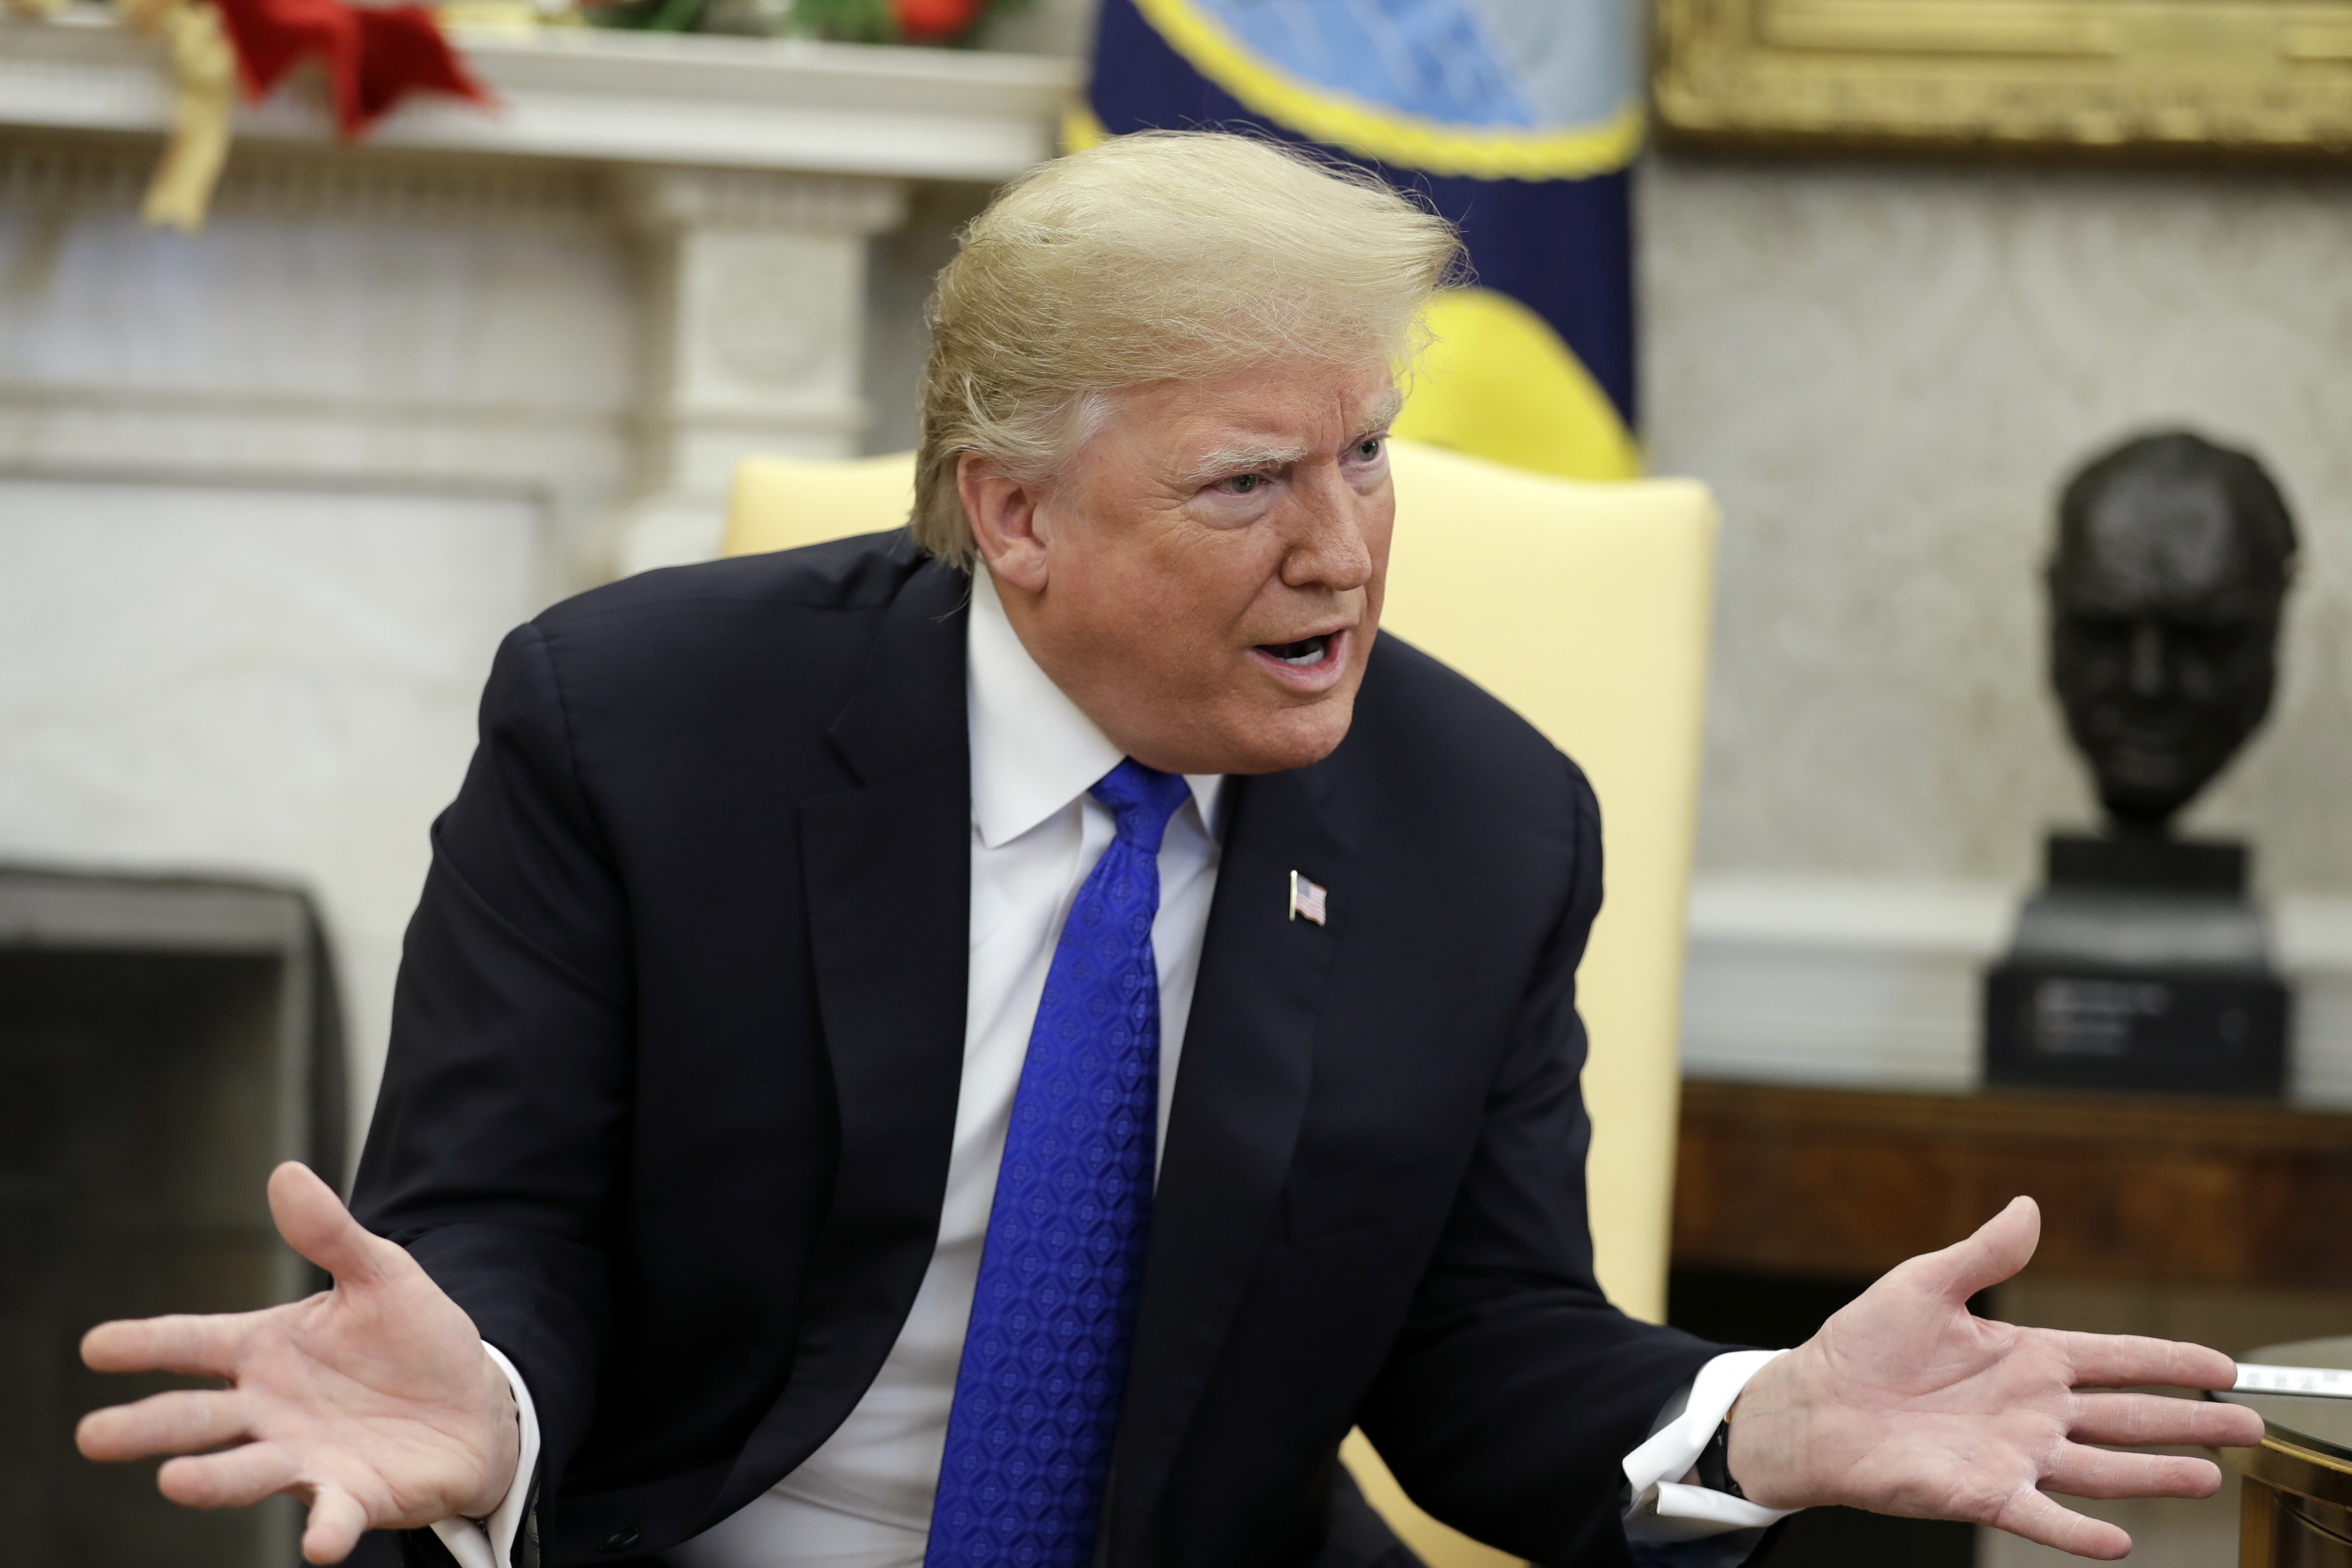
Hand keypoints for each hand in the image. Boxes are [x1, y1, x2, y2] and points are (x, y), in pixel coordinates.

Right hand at [76, 1162, 520, 1563]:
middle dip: (147, 1426)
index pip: (193, 1343)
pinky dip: (325, 1529)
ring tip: (174, 1480)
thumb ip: (331, 1234)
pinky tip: (319, 1542)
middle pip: (197, 1416)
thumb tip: (285, 1174)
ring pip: (245, 1472)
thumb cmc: (415, 1340)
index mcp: (266, 1350)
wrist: (475, 1403)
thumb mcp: (381, 1275)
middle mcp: (270, 1410)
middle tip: (94, 1435)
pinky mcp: (353, 1495)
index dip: (146, 1343)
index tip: (95, 1346)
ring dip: (211, 1480)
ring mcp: (305, 1456)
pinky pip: (332, 1515)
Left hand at [1724, 1196, 2264, 1559]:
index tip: (2224, 1367)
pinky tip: (2122, 1542)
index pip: (2116, 1356)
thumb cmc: (1863, 1345)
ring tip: (2210, 1476)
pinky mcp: (1984, 1492)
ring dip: (2156, 1475)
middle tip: (2250, 1426)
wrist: (1813, 1405)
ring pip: (2104, 1469)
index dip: (2171, 1361)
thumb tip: (2028, 1205)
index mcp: (2026, 1357)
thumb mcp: (1925, 1283)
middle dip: (2191, 1422)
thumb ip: (1985, 1254)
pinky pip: (2044, 1516)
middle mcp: (2032, 1410)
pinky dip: (2082, 1530)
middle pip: (2130, 1416)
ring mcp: (2014, 1454)